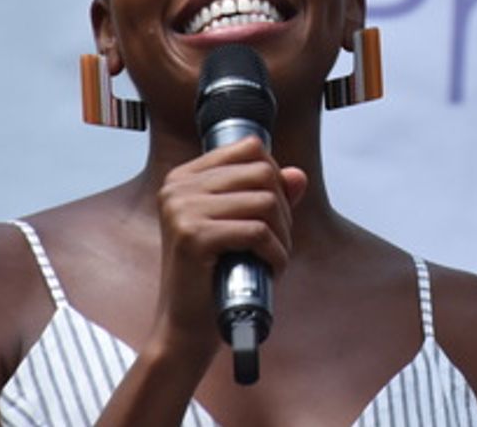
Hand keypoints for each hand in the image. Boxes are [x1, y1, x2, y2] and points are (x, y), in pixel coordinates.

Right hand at [150, 137, 308, 357]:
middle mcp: (178, 188)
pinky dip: (275, 252)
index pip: (249, 148)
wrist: (184, 328)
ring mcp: (183, 210)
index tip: (274, 209)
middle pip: (261, 172)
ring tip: (274, 256)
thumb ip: (268, 195)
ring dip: (283, 234)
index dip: (274, 177)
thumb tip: (298, 175)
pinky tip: (270, 268)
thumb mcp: (240, 227)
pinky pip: (258, 231)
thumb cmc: (213, 277)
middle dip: (283, 208)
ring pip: (265, 201)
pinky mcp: (193, 236)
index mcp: (184, 178)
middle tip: (277, 241)